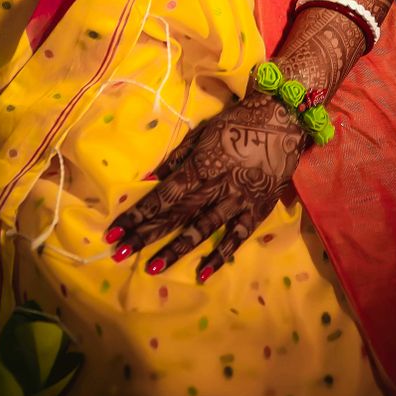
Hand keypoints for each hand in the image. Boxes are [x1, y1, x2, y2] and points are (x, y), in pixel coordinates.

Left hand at [103, 91, 310, 281]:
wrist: (281, 122)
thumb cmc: (236, 124)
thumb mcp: (202, 134)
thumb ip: (177, 159)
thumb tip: (151, 179)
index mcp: (198, 167)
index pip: (162, 196)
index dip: (137, 214)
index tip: (114, 230)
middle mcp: (214, 187)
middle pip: (175, 215)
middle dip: (146, 234)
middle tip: (119, 252)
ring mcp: (236, 202)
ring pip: (201, 230)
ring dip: (175, 249)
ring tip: (151, 267)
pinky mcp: (255, 212)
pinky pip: (236, 238)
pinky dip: (220, 256)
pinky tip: (202, 273)